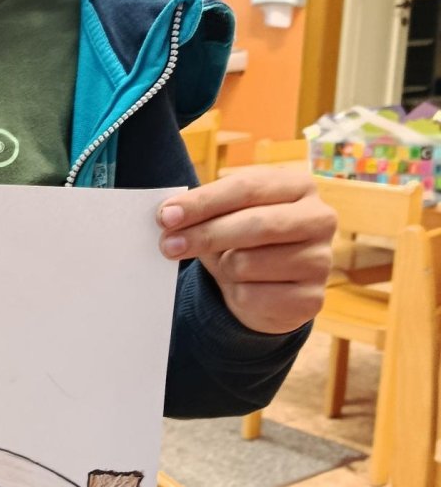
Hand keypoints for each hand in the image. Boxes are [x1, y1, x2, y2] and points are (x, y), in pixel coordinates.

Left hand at [157, 167, 335, 334]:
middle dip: (205, 235)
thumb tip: (168, 215)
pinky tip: (244, 289)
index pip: (247, 187)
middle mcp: (319, 219)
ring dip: (223, 268)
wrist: (271, 289)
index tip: (166, 216)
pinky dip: (235, 295)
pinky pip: (253, 297)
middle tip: (168, 245)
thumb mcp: (226, 218)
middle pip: (255, 224)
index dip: (204, 202)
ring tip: (227, 267)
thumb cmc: (244, 241)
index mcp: (299, 186)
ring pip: (248, 264)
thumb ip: (203, 211)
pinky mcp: (312, 299)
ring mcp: (320, 260)